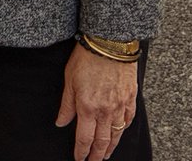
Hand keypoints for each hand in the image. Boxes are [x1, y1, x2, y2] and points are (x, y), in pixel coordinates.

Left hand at [56, 43, 137, 160]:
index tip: (79, 158)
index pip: (84, 138)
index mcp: (88, 107)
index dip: (81, 152)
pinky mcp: (131, 98)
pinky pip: (128, 120)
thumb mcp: (69, 80)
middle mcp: (105, 111)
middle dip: (97, 156)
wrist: (109, 43)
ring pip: (116, 134)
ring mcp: (120, 106)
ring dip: (110, 147)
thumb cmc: (87, 57)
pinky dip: (124, 129)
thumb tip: (60, 122)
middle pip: (102, 142)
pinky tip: (120, 132)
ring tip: (106, 155)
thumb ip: (66, 105)